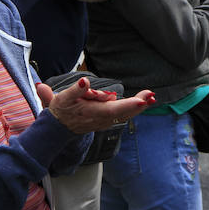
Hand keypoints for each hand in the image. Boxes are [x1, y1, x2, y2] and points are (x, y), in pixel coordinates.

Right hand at [38, 77, 156, 133]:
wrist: (58, 128)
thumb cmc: (61, 110)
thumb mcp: (63, 98)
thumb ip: (76, 89)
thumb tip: (85, 81)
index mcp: (92, 112)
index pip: (112, 109)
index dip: (127, 106)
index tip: (140, 101)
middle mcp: (101, 119)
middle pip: (123, 112)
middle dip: (138, 104)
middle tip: (150, 95)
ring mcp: (104, 121)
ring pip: (124, 114)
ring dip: (138, 105)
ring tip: (151, 97)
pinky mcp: (106, 120)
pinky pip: (122, 114)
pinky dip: (133, 108)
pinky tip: (143, 102)